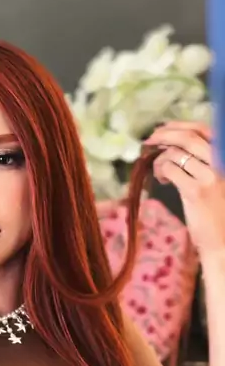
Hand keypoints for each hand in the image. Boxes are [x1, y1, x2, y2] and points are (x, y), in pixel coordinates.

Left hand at [145, 121, 224, 258]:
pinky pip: (169, 169)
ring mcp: (211, 176)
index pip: (203, 129)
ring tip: (160, 172)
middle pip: (187, 138)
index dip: (179, 126)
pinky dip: (161, 171)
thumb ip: (200, 158)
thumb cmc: (216, 209)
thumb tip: (171, 140)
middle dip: (163, 136)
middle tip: (149, 142)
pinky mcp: (196, 191)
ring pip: (175, 153)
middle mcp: (222, 162)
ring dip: (160, 159)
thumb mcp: (213, 177)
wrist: (223, 239)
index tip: (162, 130)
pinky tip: (163, 180)